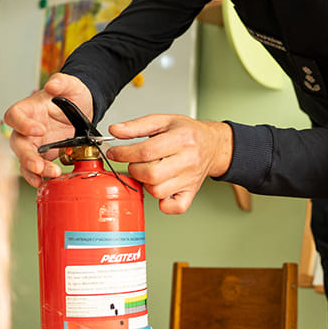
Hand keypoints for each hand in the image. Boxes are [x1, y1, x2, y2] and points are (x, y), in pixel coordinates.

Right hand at [3, 73, 93, 186]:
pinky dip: (38, 176)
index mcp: (29, 108)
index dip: (22, 124)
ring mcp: (34, 142)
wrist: (84, 107)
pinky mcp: (43, 154)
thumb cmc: (72, 94)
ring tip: (48, 174)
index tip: (39, 130)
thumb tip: (53, 85)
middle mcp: (27, 127)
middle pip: (17, 142)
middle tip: (38, 165)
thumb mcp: (71, 84)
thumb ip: (62, 82)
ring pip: (25, 158)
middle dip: (26, 156)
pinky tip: (45, 182)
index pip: (14, 116)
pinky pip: (35, 167)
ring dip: (33, 169)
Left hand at [105, 115, 232, 214]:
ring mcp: (190, 179)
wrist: (212, 145)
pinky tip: (160, 188)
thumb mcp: (164, 121)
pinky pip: (174, 207)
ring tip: (149, 171)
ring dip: (146, 183)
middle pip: (151, 174)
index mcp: (181, 139)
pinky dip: (163, 203)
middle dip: (135, 169)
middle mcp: (188, 160)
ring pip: (157, 191)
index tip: (115, 153)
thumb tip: (115, 130)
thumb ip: (137, 125)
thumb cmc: (188, 133)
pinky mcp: (191, 193)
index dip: (124, 153)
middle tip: (136, 162)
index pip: (146, 151)